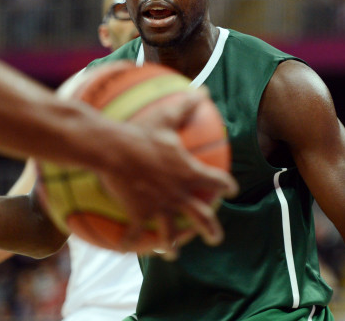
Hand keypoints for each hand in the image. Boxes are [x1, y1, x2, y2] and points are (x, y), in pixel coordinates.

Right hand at [99, 89, 237, 254]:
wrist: (113, 150)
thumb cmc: (141, 132)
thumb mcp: (166, 116)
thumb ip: (186, 106)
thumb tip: (204, 90)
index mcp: (188, 173)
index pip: (215, 181)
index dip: (226, 185)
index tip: (231, 189)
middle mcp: (177, 194)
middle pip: (200, 217)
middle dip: (210, 229)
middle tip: (216, 238)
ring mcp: (158, 206)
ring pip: (170, 232)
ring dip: (173, 245)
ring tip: (173, 254)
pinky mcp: (137, 213)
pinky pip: (134, 231)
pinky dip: (130, 241)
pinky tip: (126, 247)